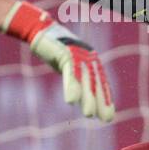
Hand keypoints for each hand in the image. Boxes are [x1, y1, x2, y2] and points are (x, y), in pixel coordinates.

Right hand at [2, 2, 114, 121]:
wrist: (41, 30)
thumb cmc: (54, 50)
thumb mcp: (68, 66)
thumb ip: (76, 79)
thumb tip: (79, 98)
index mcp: (91, 60)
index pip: (101, 82)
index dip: (105, 99)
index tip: (108, 115)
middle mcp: (88, 56)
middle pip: (96, 82)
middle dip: (101, 101)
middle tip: (105, 119)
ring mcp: (78, 53)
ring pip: (86, 79)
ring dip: (88, 98)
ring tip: (88, 114)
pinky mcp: (66, 52)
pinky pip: (71, 72)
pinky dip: (71, 86)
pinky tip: (71, 101)